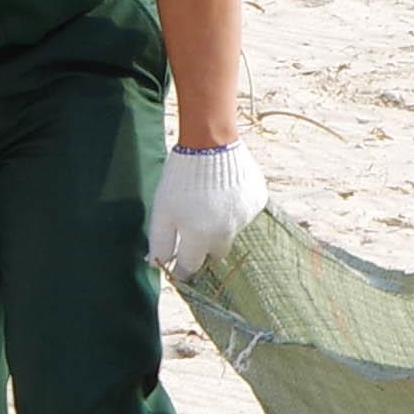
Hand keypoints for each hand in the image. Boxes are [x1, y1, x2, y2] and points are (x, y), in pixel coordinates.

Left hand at [149, 141, 265, 276]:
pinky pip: (245, 214)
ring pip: (231, 232)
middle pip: (215, 253)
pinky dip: (235, 208)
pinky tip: (225, 191)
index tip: (177, 266)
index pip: (191, 267)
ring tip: (209, 201)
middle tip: (193, 229)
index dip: (182, 269)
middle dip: (204, 248)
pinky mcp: (257, 202)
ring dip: (220, 225)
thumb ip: (160, 241)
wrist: (211, 143)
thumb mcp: (162, 210)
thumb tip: (156, 263)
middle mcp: (226, 232)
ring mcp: (245, 218)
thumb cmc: (180, 178)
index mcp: (200, 236)